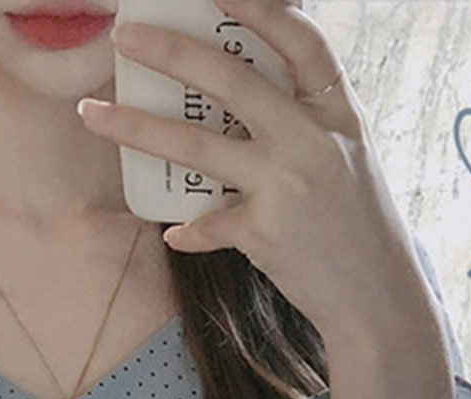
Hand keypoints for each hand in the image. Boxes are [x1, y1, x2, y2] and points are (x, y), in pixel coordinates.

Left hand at [79, 0, 440, 360]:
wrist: (377, 297)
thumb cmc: (356, 224)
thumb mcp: (346, 154)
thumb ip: (307, 118)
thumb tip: (250, 84)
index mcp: (337, 110)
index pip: (299, 40)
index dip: (258, 6)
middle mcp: (312, 138)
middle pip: (232, 80)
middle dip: (170, 51)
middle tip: (124, 35)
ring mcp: (287, 184)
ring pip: (198, 145)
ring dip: (137, 128)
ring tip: (93, 113)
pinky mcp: (266, 233)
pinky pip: (208, 223)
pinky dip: (188, 230)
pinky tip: (172, 232)